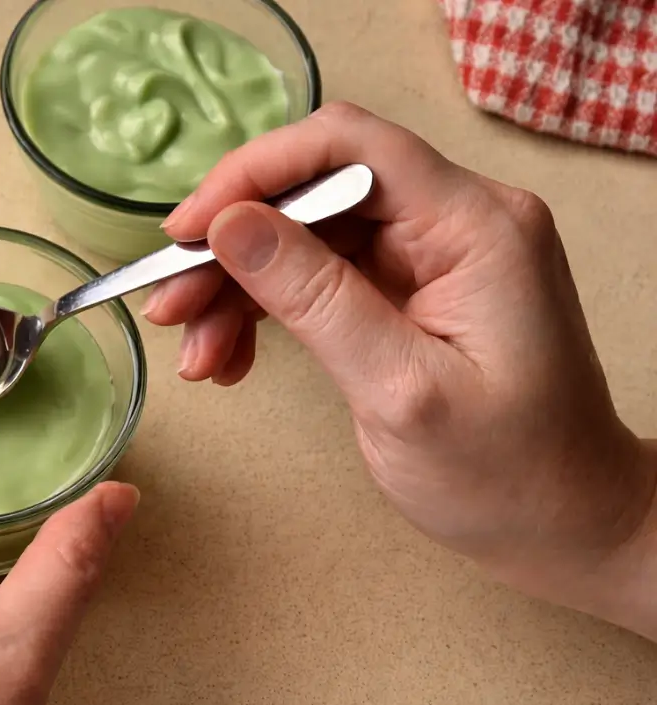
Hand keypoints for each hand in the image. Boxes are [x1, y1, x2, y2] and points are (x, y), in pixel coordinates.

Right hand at [147, 102, 656, 637]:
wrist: (564, 527)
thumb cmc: (505, 475)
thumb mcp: (399, 390)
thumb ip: (314, 299)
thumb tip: (230, 224)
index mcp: (474, 226)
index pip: (347, 147)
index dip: (253, 174)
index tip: (185, 231)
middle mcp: (455, 223)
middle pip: (315, 193)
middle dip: (233, 246)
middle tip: (171, 308)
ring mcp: (432, 258)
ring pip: (306, 238)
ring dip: (239, 289)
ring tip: (197, 356)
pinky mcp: (410, 293)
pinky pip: (319, 279)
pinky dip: (266, 313)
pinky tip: (230, 359)